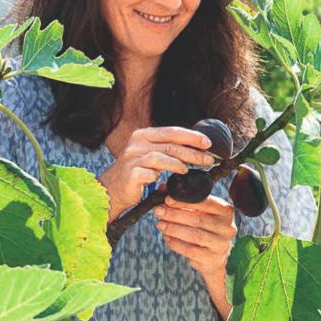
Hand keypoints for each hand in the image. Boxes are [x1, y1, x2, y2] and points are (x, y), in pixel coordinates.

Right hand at [99, 126, 214, 222]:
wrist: (112, 188)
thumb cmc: (137, 171)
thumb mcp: (151, 155)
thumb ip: (168, 149)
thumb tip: (196, 148)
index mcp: (143, 135)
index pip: (171, 132)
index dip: (191, 136)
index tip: (208, 143)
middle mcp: (137, 143)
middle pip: (169, 145)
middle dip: (192, 152)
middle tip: (208, 159)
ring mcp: (132, 158)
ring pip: (161, 157)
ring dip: (179, 163)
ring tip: (189, 169)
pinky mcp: (130, 174)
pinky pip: (149, 173)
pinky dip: (161, 175)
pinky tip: (171, 180)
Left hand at [153, 194, 236, 277]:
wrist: (213, 257)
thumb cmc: (203, 228)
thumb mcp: (196, 212)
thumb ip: (181, 199)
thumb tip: (162, 188)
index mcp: (226, 211)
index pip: (206, 202)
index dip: (185, 200)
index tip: (167, 200)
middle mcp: (228, 227)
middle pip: (199, 219)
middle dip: (175, 214)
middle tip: (158, 211)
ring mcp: (222, 244)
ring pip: (195, 235)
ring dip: (174, 229)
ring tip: (160, 224)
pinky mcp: (214, 259)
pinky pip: (191, 251)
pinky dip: (177, 244)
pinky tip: (167, 238)